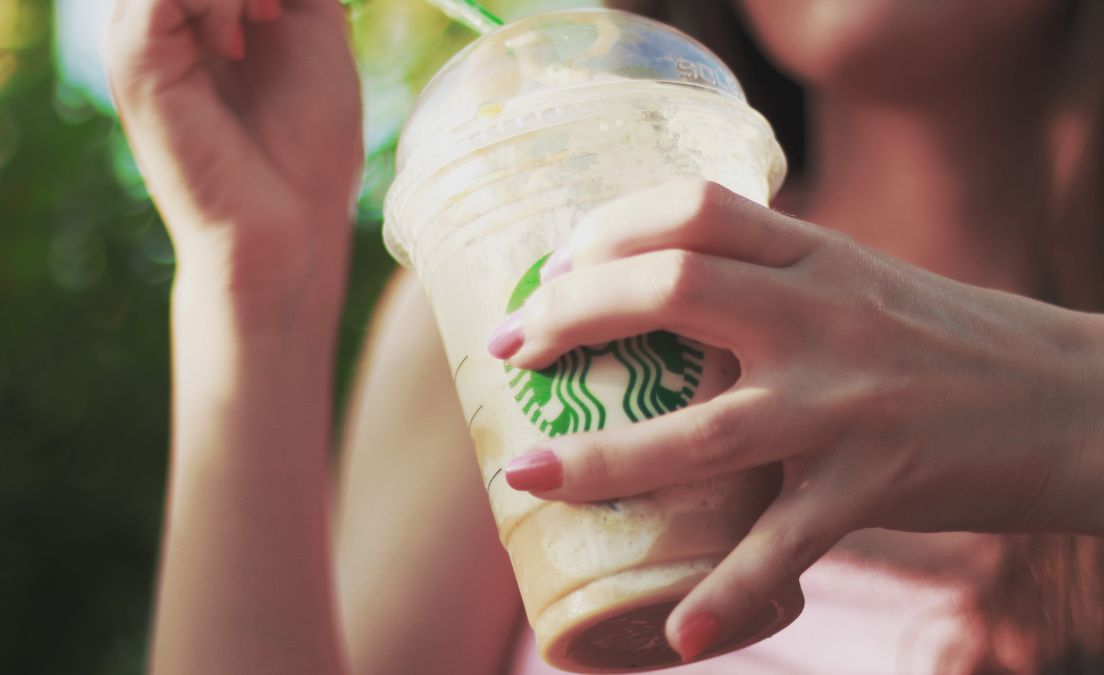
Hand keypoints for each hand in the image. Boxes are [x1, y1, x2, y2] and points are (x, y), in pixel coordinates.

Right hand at [105, 0, 361, 298]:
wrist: (288, 228)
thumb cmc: (307, 147)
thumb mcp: (313, 29)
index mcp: (195, 13)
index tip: (287, 6)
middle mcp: (157, 18)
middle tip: (279, 11)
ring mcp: (139, 35)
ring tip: (268, 19)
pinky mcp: (135, 57)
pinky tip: (244, 37)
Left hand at [493, 180, 1103, 659]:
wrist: (1072, 397)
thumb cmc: (943, 339)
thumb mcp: (854, 279)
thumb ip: (769, 277)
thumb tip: (658, 291)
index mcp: (818, 255)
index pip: (695, 208)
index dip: (605, 230)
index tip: (552, 267)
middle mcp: (825, 315)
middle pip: (676, 291)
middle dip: (573, 316)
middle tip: (514, 354)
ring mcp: (848, 402)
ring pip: (706, 429)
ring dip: (603, 458)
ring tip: (527, 477)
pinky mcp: (875, 482)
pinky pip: (788, 547)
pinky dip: (731, 595)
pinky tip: (679, 634)